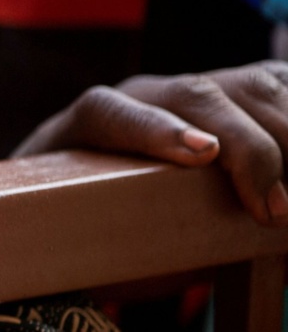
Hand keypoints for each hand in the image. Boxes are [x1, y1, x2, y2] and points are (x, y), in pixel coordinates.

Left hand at [14, 61, 287, 226]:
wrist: (97, 186)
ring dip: (286, 138)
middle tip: (275, 213)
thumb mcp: (78, 227)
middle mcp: (143, 96)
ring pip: (252, 88)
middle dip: (250, 150)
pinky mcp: (241, 93)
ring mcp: (195, 90)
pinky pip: (280, 86)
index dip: (152, 128)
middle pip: (196, 96)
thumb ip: (90, 230)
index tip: (199, 153)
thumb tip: (96, 260)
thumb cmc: (89, 216)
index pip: (107, 113)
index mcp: (88, 126)